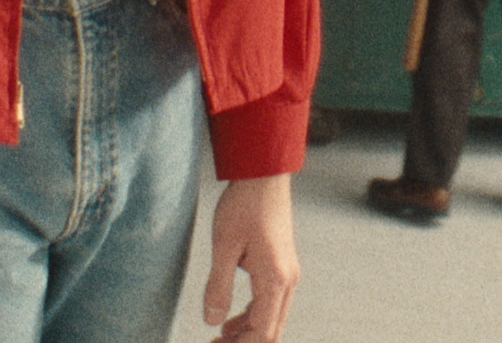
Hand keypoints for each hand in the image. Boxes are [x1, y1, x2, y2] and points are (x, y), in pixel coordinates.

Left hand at [204, 175, 299, 340]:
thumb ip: (218, 287)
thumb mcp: (224, 247)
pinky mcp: (283, 266)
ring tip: (220, 335)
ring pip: (272, 318)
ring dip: (248, 331)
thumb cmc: (245, 206)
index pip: (262, 331)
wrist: (264, 175)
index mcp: (275, 279)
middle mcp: (288, 280)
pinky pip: (271, 302)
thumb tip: (212, 320)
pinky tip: (232, 317)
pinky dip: (253, 316)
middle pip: (271, 330)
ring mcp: (288, 273)